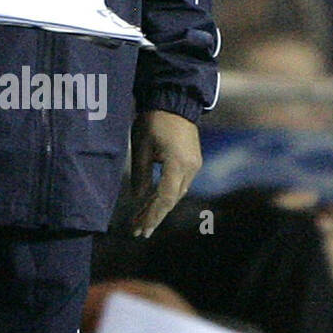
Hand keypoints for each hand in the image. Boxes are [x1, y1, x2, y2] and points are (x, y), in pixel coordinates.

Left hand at [130, 110, 201, 237]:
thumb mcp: (141, 147)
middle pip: (172, 199)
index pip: (165, 198)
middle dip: (154, 216)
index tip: (140, 229)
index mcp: (177, 164)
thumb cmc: (153, 121)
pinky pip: (180, 184)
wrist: (174, 101)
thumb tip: (137, 199)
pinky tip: (153, 202)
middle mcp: (191, 168)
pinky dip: (166, 195)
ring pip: (177, 193)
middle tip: (138, 231)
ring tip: (142, 220)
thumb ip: (140, 175)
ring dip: (160, 207)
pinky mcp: (194, 161)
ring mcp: (195, 165)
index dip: (152, 215)